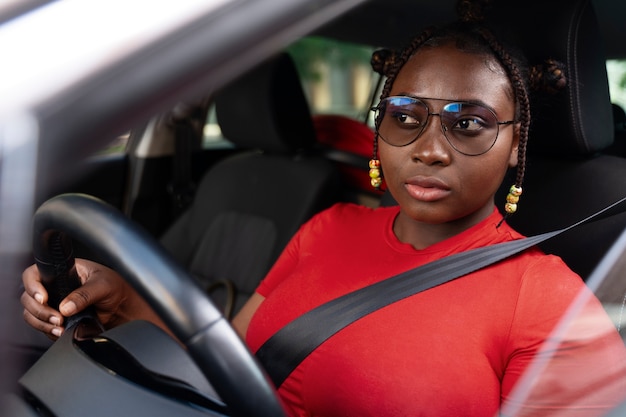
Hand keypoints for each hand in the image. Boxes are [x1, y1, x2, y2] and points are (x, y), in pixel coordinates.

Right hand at [21, 259, 148, 338]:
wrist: (124, 307)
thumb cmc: (116, 287)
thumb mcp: (103, 285)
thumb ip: (85, 294)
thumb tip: (65, 307)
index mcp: (63, 271)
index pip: (34, 274)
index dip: (32, 286)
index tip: (43, 298)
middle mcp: (54, 287)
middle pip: (28, 298)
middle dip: (39, 310)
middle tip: (57, 318)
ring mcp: (54, 304)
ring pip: (31, 314)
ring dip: (42, 323)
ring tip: (59, 327)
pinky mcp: (58, 319)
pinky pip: (43, 327)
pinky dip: (48, 331)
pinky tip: (61, 332)